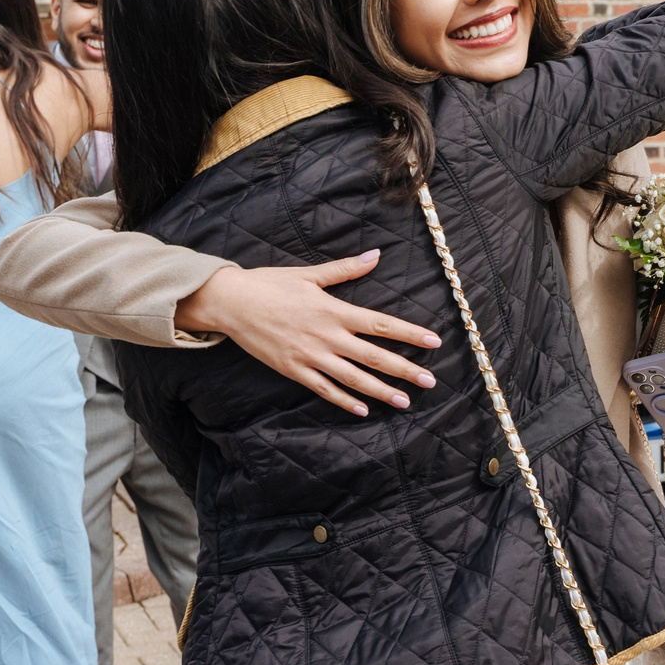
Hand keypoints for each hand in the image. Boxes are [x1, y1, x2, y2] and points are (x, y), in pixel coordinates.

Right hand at [175, 253, 442, 415]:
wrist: (231, 303)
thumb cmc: (270, 284)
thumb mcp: (310, 274)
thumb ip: (346, 269)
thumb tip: (376, 255)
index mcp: (334, 310)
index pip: (381, 324)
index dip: (409, 334)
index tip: (433, 342)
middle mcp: (326, 336)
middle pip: (374, 357)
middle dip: (405, 369)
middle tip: (430, 381)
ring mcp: (310, 356)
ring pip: (353, 379)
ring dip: (381, 391)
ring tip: (405, 401)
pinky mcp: (294, 370)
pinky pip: (324, 390)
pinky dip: (345, 401)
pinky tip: (364, 409)